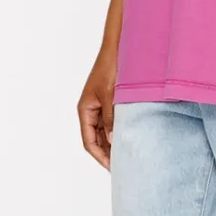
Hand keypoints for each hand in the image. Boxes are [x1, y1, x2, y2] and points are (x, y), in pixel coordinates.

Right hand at [77, 49, 118, 168]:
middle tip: (123, 166)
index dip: (100, 156)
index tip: (113, 167)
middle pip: (97, 139)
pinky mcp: (111, 101)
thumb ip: (111, 119)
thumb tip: (113, 141)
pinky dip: (119, 131)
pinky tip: (130, 138)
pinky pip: (113, 122)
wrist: (118, 48)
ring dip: (114, 143)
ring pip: (105, 132)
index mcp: (85, 109)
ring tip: (128, 155)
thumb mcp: (110, 96)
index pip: (89, 141)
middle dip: (107, 153)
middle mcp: (91, 110)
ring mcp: (101, 106)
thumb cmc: (110, 68)